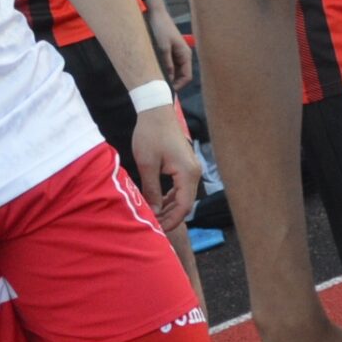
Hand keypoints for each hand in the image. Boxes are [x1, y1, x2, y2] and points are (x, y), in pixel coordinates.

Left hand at [129, 105, 199, 228]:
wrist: (155, 111)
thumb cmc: (150, 135)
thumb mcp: (147, 165)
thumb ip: (152, 190)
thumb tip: (153, 212)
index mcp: (187, 173)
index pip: (184, 206)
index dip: (172, 221)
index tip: (158, 230)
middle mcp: (194, 172)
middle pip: (186, 203)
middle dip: (170, 217)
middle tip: (153, 226)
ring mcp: (192, 168)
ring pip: (184, 196)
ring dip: (170, 208)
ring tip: (154, 217)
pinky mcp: (186, 164)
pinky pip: (182, 187)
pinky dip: (172, 197)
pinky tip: (159, 202)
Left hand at [145, 0, 193, 90]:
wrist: (157, 15)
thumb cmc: (161, 29)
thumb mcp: (163, 48)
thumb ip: (167, 64)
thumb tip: (168, 79)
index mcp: (185, 55)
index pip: (187, 76)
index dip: (179, 85)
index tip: (168, 91)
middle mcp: (184, 56)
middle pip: (182, 75)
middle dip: (174, 83)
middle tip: (161, 89)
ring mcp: (177, 54)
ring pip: (176, 71)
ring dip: (169, 77)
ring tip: (158, 82)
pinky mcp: (171, 51)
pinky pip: (171, 65)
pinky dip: (166, 70)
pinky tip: (157, 73)